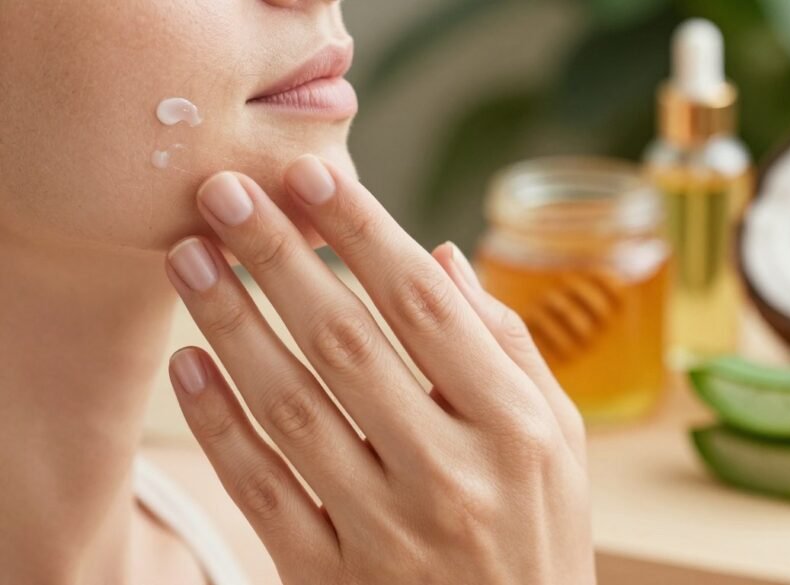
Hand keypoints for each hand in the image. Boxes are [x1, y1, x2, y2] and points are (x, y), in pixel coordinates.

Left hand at [164, 155, 594, 583]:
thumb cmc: (541, 532)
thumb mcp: (558, 439)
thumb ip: (507, 346)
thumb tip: (442, 257)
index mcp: (515, 428)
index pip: (427, 308)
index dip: (365, 235)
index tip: (312, 178)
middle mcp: (451, 474)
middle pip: (347, 343)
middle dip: (278, 258)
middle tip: (224, 193)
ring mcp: (387, 530)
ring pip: (291, 408)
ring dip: (232, 325)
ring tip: (189, 259)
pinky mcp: (332, 579)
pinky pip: (262, 490)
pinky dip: (219, 425)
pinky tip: (189, 365)